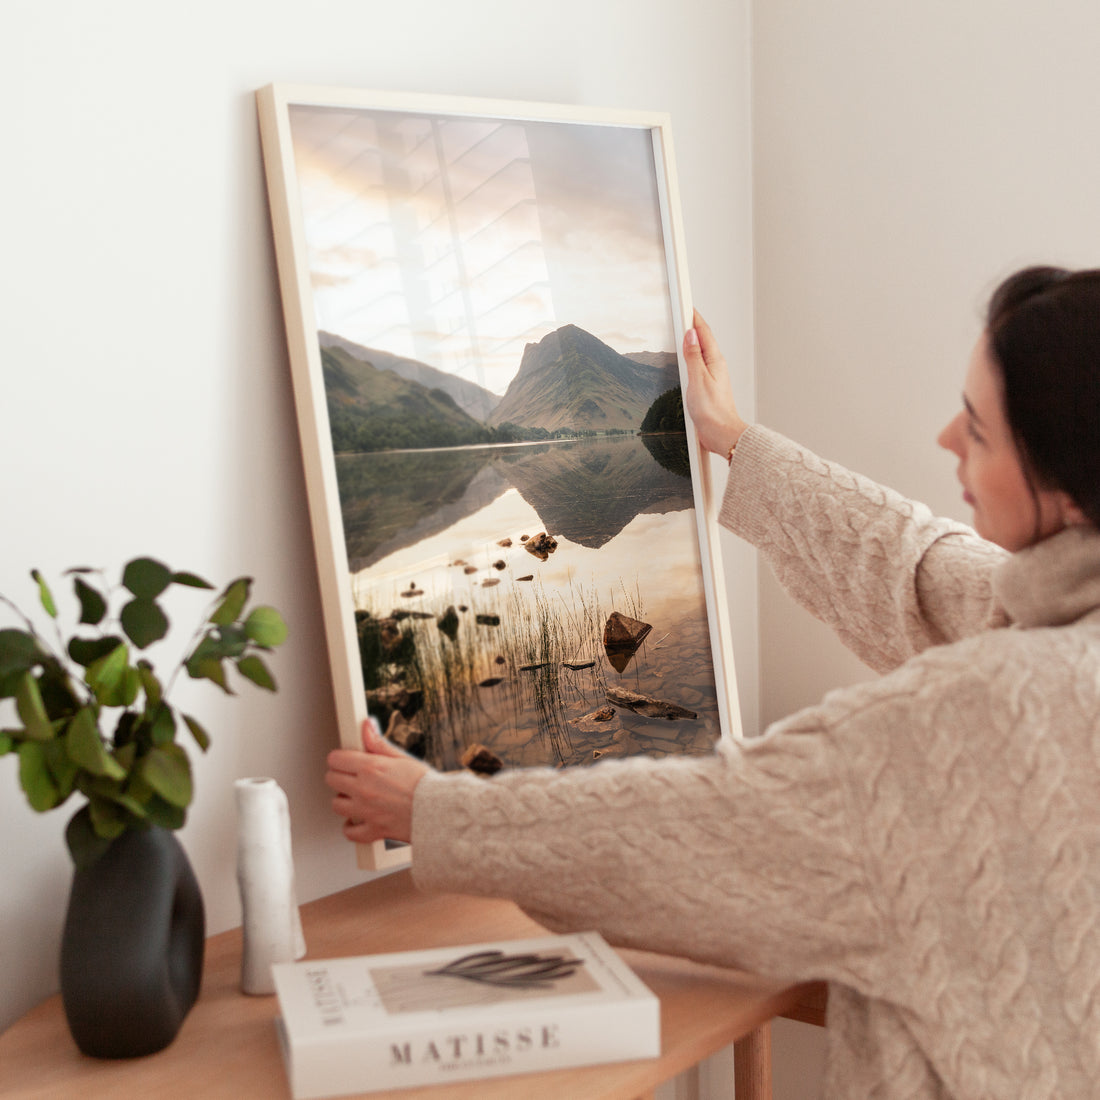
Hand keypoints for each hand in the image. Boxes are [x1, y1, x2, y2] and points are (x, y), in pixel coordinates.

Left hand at [325, 718, 429, 844]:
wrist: (441, 811)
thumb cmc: (426, 785)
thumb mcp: (402, 758)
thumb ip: (379, 743)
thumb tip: (367, 726)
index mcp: (371, 768)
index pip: (336, 759)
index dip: (340, 758)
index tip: (345, 760)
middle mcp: (364, 789)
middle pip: (331, 779)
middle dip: (339, 776)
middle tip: (351, 776)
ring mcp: (366, 811)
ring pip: (336, 805)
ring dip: (344, 800)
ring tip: (356, 797)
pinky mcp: (372, 830)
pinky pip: (350, 832)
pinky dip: (351, 827)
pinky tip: (358, 820)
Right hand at [682, 310, 748, 456]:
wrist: (721, 434)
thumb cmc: (712, 411)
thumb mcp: (698, 380)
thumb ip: (693, 356)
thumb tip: (690, 335)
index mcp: (715, 361)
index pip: (703, 332)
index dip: (694, 317)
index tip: (686, 305)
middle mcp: (715, 366)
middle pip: (703, 339)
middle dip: (693, 325)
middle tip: (683, 312)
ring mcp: (712, 376)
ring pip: (701, 352)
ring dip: (692, 340)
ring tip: (684, 329)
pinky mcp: (708, 386)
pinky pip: (698, 364)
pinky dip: (691, 356)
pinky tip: (687, 359)